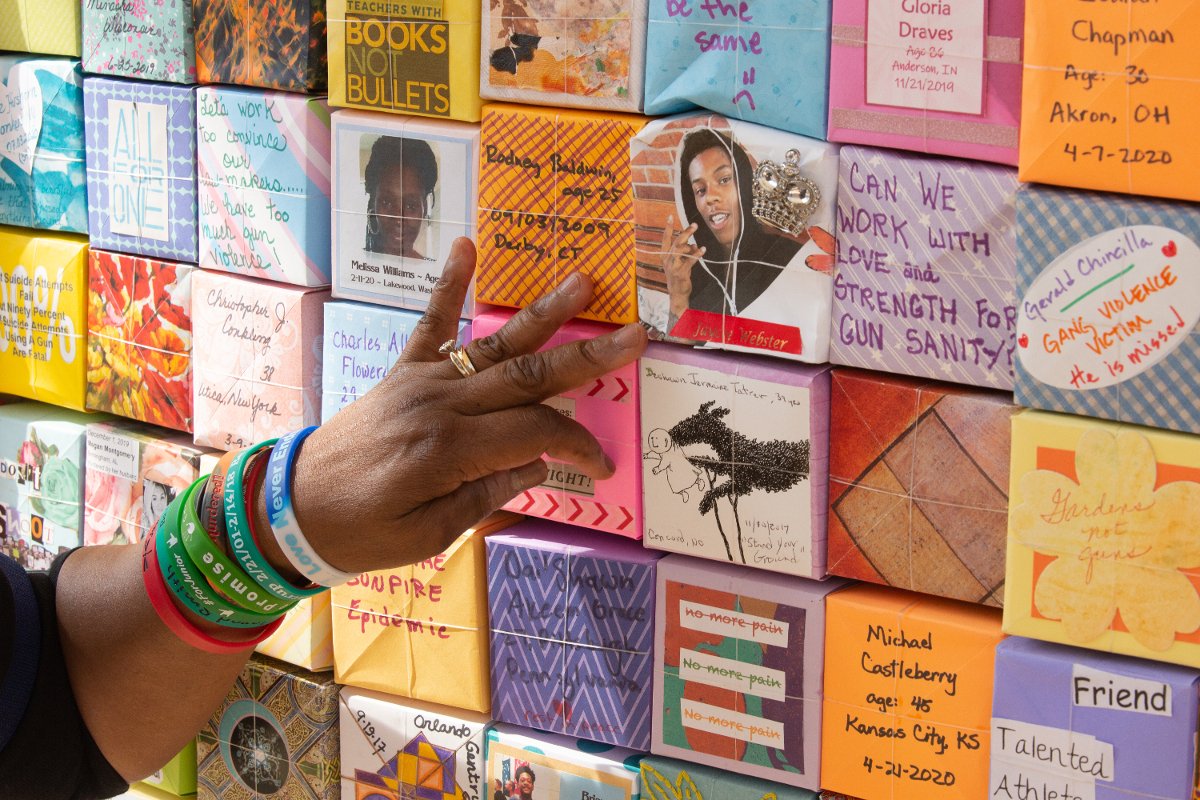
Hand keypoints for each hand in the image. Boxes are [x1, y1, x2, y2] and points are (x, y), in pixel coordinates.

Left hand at [287, 238, 647, 572]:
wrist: (291, 506)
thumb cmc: (360, 532)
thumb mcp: (427, 535)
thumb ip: (485, 495)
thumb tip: (538, 466)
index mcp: (450, 450)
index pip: (535, 433)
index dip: (577, 446)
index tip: (602, 464)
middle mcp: (441, 405)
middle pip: (527, 377)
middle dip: (587, 358)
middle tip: (635, 336)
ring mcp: (422, 380)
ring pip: (493, 344)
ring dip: (542, 315)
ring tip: (583, 282)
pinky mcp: (403, 370)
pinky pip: (431, 322)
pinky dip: (450, 284)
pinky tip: (467, 243)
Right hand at [661, 214, 703, 320]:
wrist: (677, 293)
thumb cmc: (679, 276)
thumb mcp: (681, 262)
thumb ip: (686, 252)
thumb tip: (694, 244)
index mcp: (665, 255)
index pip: (665, 238)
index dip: (668, 227)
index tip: (670, 216)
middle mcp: (667, 259)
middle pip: (676, 242)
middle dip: (686, 232)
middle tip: (695, 225)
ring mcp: (673, 266)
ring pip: (681, 249)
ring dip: (691, 244)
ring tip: (699, 244)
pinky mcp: (680, 272)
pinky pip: (690, 260)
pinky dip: (697, 254)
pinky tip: (703, 250)